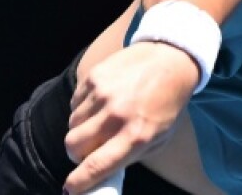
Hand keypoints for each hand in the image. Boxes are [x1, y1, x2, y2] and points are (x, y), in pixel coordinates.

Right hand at [62, 41, 200, 193]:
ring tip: (102, 119)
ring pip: (71, 125)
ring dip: (82, 128)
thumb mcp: (159, 138)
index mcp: (136, 136)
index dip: (78, 182)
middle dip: (77, 153)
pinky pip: (74, 103)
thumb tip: (97, 174)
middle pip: (73, 146)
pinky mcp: (95, 76)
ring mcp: (103, 94)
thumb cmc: (167, 104)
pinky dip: (83, 108)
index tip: (71, 188)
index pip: (96, 167)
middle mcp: (117, 116)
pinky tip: (102, 102)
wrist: (171, 59)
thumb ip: (129, 157)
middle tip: (90, 148)